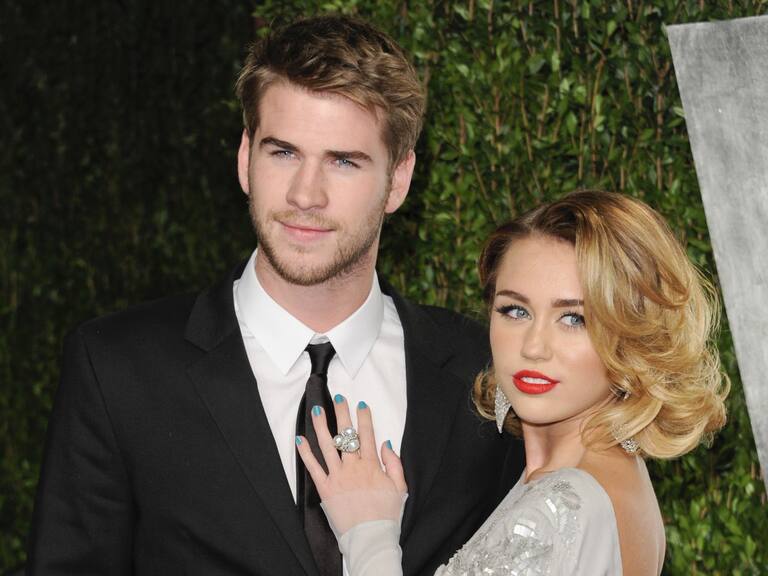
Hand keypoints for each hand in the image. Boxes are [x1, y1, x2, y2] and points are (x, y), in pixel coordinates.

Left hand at [296, 396, 406, 536]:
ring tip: (317, 411)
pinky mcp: (325, 489)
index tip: (361, 405)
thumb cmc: (386, 514)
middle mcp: (353, 467)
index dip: (364, 418)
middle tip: (338, 398)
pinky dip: (306, 453)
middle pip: (347, 435)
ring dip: (322, 426)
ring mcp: (338, 477)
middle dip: (342, 414)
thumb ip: (394, 464)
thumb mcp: (400, 488)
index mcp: (372, 465)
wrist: (370, 537)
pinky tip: (300, 440)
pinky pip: (313, 468)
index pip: (367, 435)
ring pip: (328, 446)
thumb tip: (386, 444)